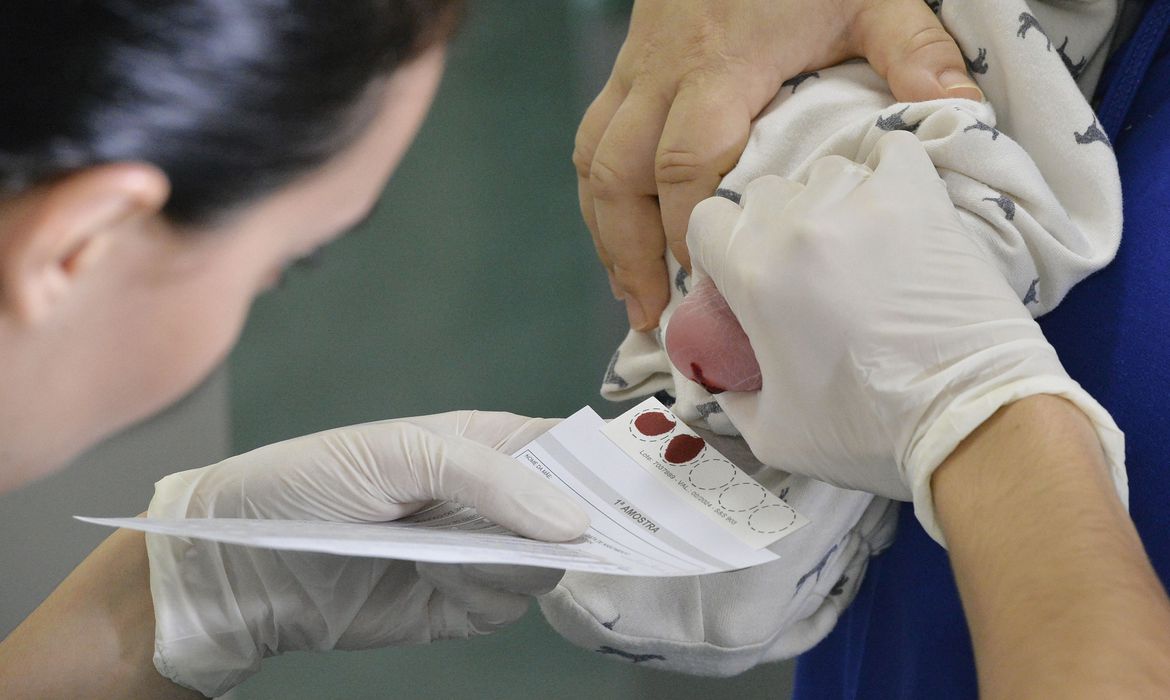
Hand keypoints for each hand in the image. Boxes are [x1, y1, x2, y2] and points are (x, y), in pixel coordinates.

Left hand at [145, 412, 588, 696]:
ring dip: (520, 561)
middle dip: (585, 522)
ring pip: (545, 563)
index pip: (566, 448)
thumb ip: (489, 478)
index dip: (605, 464)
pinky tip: (438, 578)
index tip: (650, 483)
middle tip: (602, 532)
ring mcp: (477, 553)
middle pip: (570, 511)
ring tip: (461, 551)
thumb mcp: (401, 453)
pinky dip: (484, 595)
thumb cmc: (311, 482)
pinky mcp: (459, 604)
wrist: (244, 568)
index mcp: (484, 443)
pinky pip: (505, 604)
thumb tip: (574, 520)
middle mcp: (490, 499)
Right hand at [576, 0, 980, 329]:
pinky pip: (594, 139)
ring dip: (605, 231)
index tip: (707, 281)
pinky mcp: (627, 66)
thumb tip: (957, 113)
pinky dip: (600, 195)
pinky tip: (617, 234)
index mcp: (721, 65)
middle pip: (619, 174)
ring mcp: (636, 69)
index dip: (688, 228)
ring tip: (628, 292)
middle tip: (653, 313)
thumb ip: (913, 50)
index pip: (687, 161)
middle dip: (629, 251)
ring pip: (594, 159)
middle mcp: (662, 72)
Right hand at [682, 132, 1124, 540]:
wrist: (970, 419)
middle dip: (768, 229)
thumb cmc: (866, 432)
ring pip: (823, 174)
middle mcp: (800, 224)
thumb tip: (723, 378)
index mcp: (754, 272)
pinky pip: (892, 152)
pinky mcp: (922, 197)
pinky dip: (886, 172)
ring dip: (826, 204)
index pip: (706, 220)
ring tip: (852, 248)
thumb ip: (732, 397)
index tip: (737, 280)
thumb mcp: (772, 434)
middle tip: (798, 273)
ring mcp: (864, 202)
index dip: (715, 250)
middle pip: (763, 194)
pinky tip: (890, 207)